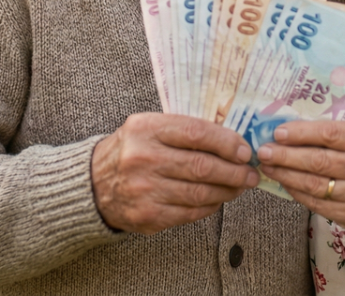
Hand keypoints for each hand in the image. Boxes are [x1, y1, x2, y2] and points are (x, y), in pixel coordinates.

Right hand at [89, 113, 258, 234]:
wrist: (93, 185)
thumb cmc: (132, 151)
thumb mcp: (149, 128)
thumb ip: (184, 130)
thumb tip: (233, 140)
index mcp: (146, 129)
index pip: (196, 133)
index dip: (227, 142)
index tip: (245, 150)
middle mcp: (143, 158)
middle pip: (202, 166)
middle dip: (234, 171)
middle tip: (251, 173)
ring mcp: (144, 189)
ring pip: (200, 192)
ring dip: (227, 191)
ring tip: (240, 187)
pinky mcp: (148, 216)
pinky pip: (190, 212)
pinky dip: (209, 206)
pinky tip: (218, 199)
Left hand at [256, 120, 344, 237]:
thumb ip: (340, 137)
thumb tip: (294, 129)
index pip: (331, 134)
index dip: (301, 133)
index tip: (278, 132)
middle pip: (318, 160)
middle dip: (285, 155)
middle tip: (263, 150)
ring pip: (313, 183)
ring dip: (285, 174)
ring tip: (267, 166)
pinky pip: (315, 202)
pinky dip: (296, 191)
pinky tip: (284, 182)